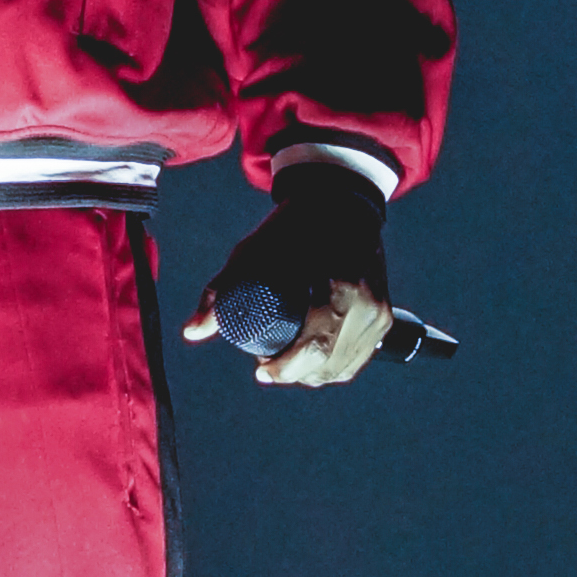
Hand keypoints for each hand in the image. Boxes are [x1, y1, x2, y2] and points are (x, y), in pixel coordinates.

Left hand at [186, 177, 395, 393]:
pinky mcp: (385, 319)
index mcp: (340, 289)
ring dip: (312, 374)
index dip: (284, 368)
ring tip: (286, 361)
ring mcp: (380, 314)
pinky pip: (357, 359)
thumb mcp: (254, 251)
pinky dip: (332, 366)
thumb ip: (221, 292)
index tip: (261, 370)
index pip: (314, 348)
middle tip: (267, 365)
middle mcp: (367, 306)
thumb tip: (192, 331)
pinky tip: (310, 361)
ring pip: (342, 368)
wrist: (341, 202)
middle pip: (327, 364)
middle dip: (293, 373)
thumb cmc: (294, 226)